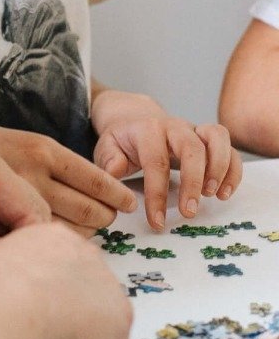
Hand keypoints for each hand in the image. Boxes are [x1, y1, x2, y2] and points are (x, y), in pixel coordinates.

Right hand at [0, 223, 130, 338]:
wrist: (11, 300)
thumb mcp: (0, 268)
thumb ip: (19, 277)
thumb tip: (14, 300)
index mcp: (56, 238)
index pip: (64, 272)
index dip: (49, 298)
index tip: (31, 314)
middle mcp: (90, 257)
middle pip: (88, 298)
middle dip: (69, 320)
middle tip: (40, 335)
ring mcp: (111, 289)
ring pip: (98, 331)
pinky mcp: (121, 324)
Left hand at [90, 89, 242, 231]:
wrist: (135, 117)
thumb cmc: (122, 139)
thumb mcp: (106, 146)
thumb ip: (109, 159)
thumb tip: (115, 172)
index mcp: (147, 130)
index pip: (155, 161)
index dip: (157, 194)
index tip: (157, 221)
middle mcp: (174, 126)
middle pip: (192, 148)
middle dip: (193, 181)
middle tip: (189, 211)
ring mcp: (194, 130)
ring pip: (218, 139)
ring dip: (220, 169)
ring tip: (213, 196)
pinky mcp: (208, 139)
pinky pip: (229, 149)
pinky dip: (233, 171)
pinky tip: (223, 193)